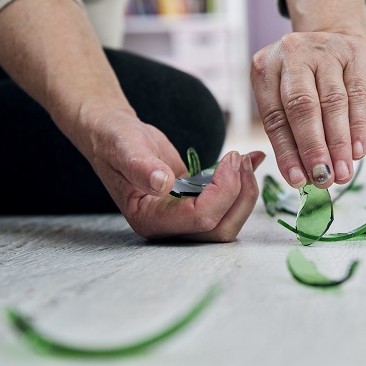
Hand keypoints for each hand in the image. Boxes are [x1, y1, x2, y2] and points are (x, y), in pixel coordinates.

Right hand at [80, 108, 264, 240]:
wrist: (113, 136)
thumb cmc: (114, 140)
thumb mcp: (124, 147)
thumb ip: (141, 167)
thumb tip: (162, 184)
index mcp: (149, 219)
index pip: (200, 218)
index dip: (223, 192)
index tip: (231, 159)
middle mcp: (169, 226)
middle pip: (220, 228)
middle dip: (240, 196)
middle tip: (241, 159)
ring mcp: (183, 217)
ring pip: (228, 220)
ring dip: (245, 191)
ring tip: (248, 158)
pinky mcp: (195, 203)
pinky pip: (226, 204)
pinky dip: (243, 183)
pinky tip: (252, 158)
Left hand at [251, 31, 365, 189]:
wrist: (333, 36)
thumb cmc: (305, 79)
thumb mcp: (285, 95)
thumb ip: (290, 132)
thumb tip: (303, 177)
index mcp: (265, 67)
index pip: (275, 117)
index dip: (286, 152)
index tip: (297, 180)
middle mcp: (293, 54)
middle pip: (303, 107)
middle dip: (314, 148)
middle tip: (323, 179)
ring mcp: (325, 51)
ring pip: (333, 103)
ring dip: (339, 144)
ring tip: (342, 174)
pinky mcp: (355, 54)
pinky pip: (358, 96)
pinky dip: (358, 127)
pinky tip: (358, 152)